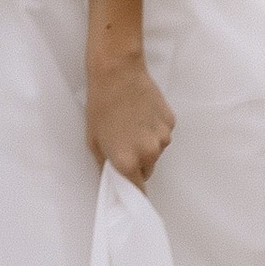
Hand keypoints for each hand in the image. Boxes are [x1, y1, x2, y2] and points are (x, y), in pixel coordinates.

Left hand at [87, 52, 175, 188]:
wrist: (117, 73)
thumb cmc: (100, 106)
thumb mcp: (93, 140)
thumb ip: (105, 165)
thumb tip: (112, 178)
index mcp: (128, 161)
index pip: (138, 189)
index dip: (133, 191)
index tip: (131, 191)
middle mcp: (149, 153)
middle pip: (148, 170)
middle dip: (138, 164)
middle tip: (124, 145)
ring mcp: (163, 137)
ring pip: (157, 151)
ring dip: (147, 145)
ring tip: (131, 124)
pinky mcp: (171, 122)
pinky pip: (163, 134)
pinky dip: (154, 129)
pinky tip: (142, 114)